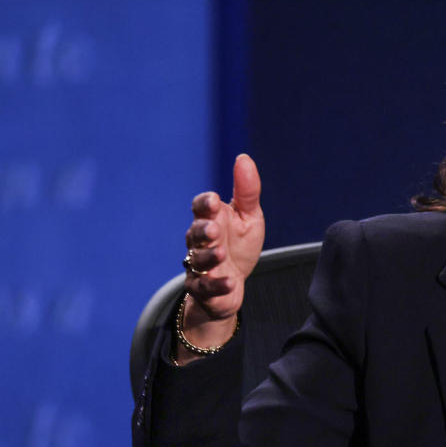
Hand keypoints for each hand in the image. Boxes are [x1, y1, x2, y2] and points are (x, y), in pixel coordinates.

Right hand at [178, 154, 264, 360]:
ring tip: (220, 254)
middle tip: (214, 229)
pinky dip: (217, 284)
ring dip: (208, 256)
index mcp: (212, 219)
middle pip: (195, 232)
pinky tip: (230, 281)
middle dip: (203, 230)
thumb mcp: (249, 217)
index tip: (215, 200)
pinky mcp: (203, 289)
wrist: (233, 285)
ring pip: (197, 259)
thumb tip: (243, 158)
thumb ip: (247, 191)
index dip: (205, 204)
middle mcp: (201, 241)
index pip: (201, 207)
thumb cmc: (238, 246)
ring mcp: (199, 265)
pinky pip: (206, 287)